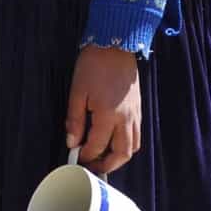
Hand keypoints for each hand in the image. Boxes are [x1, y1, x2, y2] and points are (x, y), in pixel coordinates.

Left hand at [64, 44, 140, 174]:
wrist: (115, 45)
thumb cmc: (93, 66)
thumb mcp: (77, 91)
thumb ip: (74, 119)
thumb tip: (71, 142)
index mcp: (108, 115)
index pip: (97, 145)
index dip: (85, 155)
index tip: (76, 157)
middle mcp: (126, 119)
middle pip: (121, 154)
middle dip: (106, 164)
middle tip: (92, 165)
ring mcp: (135, 115)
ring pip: (132, 147)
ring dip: (118, 156)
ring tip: (102, 155)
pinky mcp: (139, 109)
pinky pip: (137, 135)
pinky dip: (127, 144)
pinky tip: (114, 140)